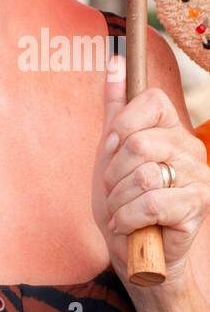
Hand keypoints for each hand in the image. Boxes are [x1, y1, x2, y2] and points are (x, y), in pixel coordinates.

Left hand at [93, 55, 209, 287]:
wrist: (136, 251)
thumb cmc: (123, 198)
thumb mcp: (111, 149)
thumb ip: (115, 105)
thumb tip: (113, 59)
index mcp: (172, 128)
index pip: (148, 100)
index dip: (121, 127)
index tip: (113, 151)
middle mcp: (192, 148)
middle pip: (138, 143)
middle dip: (113, 173)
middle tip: (116, 190)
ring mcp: (199, 178)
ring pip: (142, 174)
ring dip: (118, 199)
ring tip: (122, 210)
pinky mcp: (198, 207)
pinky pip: (150, 203)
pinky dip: (127, 217)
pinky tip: (128, 224)